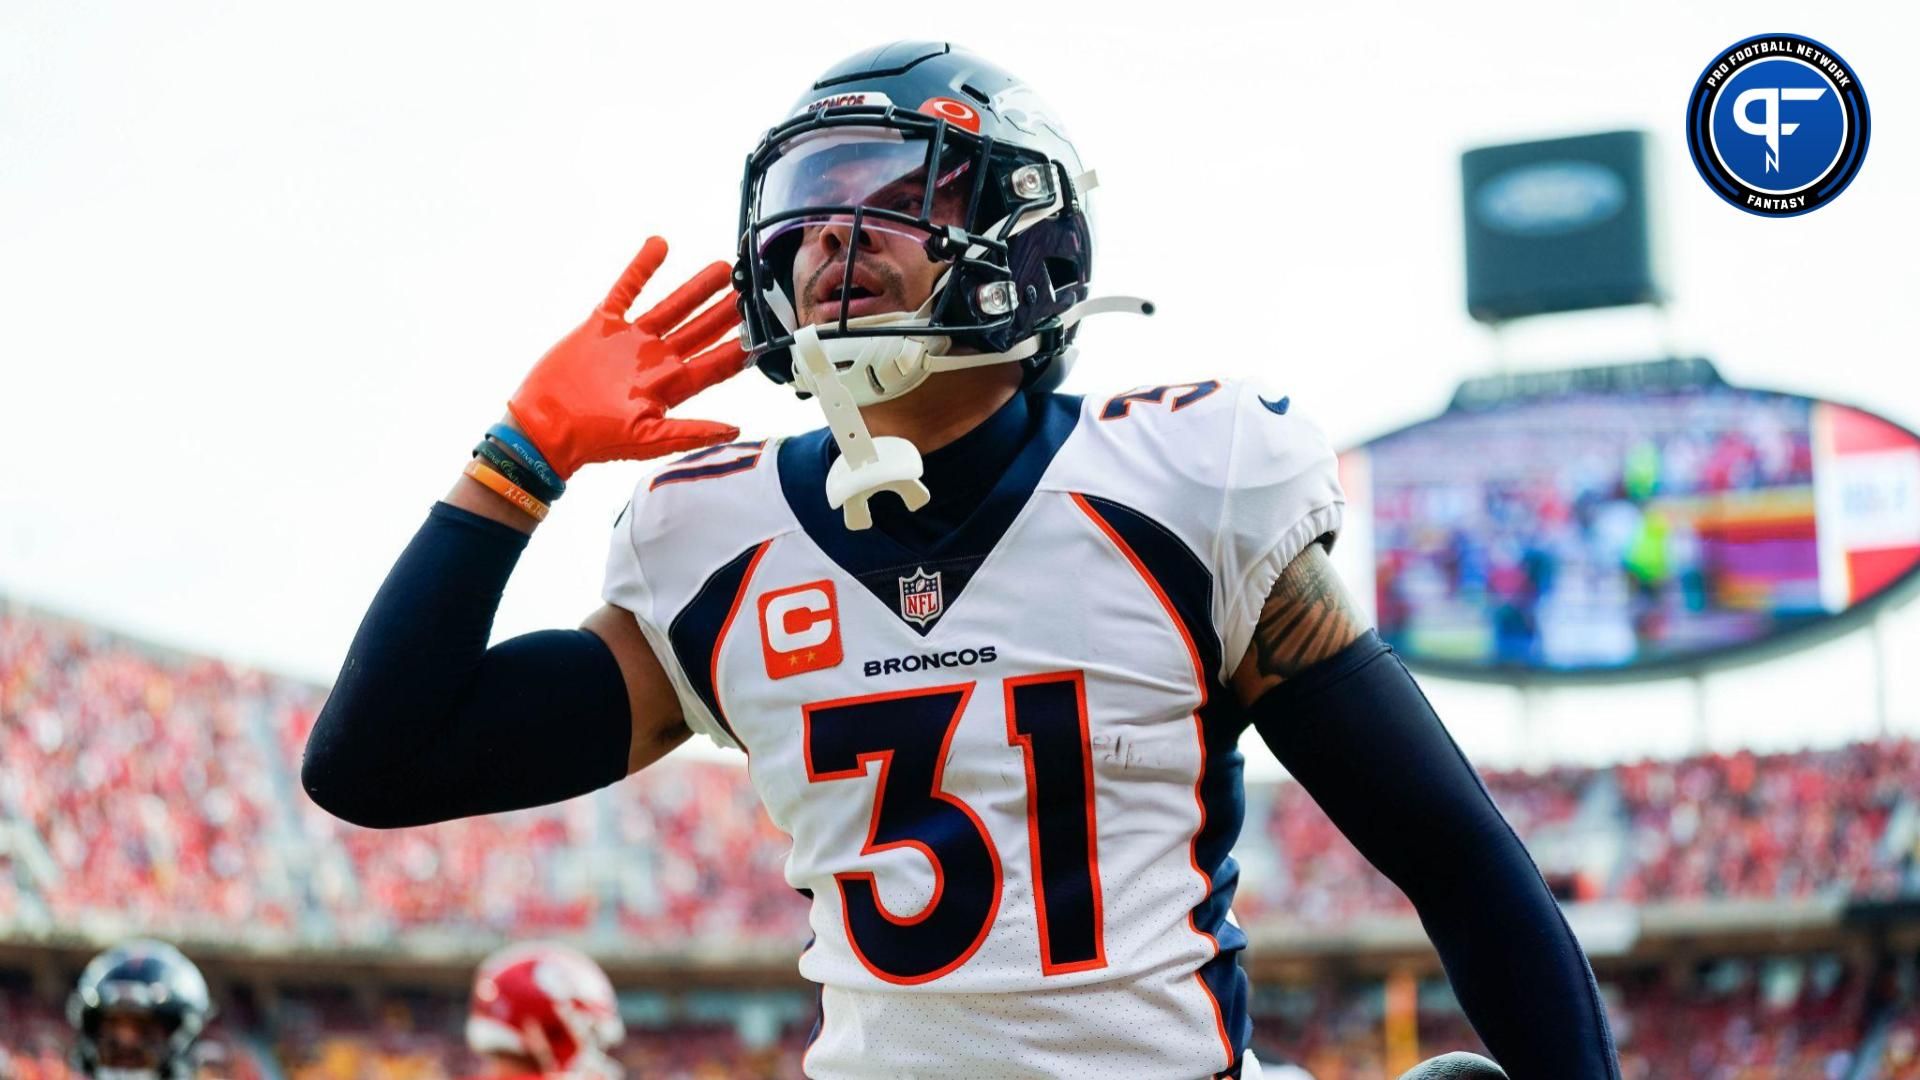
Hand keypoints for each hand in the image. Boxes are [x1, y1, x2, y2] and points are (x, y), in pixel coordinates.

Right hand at [507, 237, 749, 478]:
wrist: (545, 427)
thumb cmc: (594, 439)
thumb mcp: (646, 440)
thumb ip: (690, 432)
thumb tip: (733, 430)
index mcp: (670, 385)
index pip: (715, 364)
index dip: (741, 349)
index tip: (765, 333)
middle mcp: (656, 359)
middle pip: (701, 330)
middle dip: (726, 312)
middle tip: (750, 291)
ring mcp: (631, 340)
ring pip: (671, 306)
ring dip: (695, 288)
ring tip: (721, 268)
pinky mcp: (603, 325)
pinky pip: (626, 290)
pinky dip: (641, 268)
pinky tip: (659, 245)